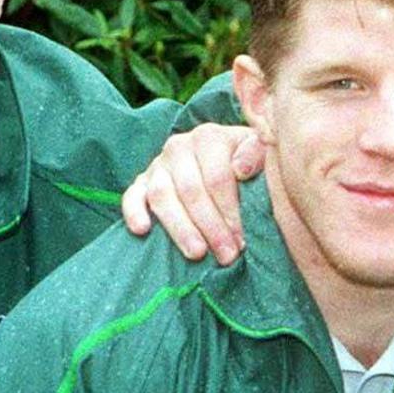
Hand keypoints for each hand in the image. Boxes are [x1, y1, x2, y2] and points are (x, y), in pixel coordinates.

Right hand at [121, 123, 261, 264]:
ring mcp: (157, 165)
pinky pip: (131, 196)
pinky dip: (133, 212)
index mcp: (209, 137)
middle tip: (226, 255)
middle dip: (210, 226)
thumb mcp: (262, 155)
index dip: (230, 211)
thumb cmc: (248, 166)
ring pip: (162, 195)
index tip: (242, 241)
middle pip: (191, 189)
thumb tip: (241, 170)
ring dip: (180, 228)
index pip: (217, 177)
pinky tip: (142, 230)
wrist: (226, 161)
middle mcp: (179, 146)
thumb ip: (257, 154)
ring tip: (197, 253)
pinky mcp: (141, 183)